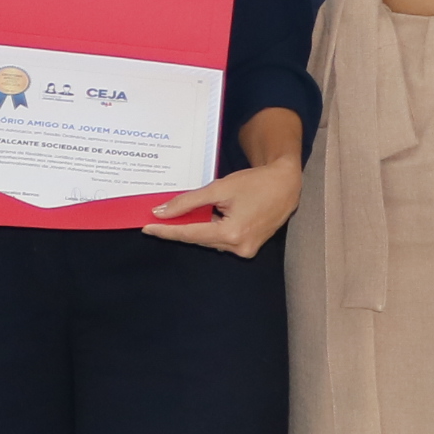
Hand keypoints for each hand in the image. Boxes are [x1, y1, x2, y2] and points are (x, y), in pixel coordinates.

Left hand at [144, 158, 301, 258]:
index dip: (166, 231)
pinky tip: (207, 217)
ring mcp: (245, 250)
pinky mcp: (248, 248)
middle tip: (159, 218)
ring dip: (197, 227)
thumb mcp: (219, 188)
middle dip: (180, 227)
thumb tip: (161, 212)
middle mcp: (238, 247)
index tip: (147, 228)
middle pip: (199, 238)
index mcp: (231, 234)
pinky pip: (221, 240)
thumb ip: (188, 202)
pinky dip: (211, 229)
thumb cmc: (255, 183)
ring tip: (182, 215)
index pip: (190, 234)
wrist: (286, 185)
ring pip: (210, 240)